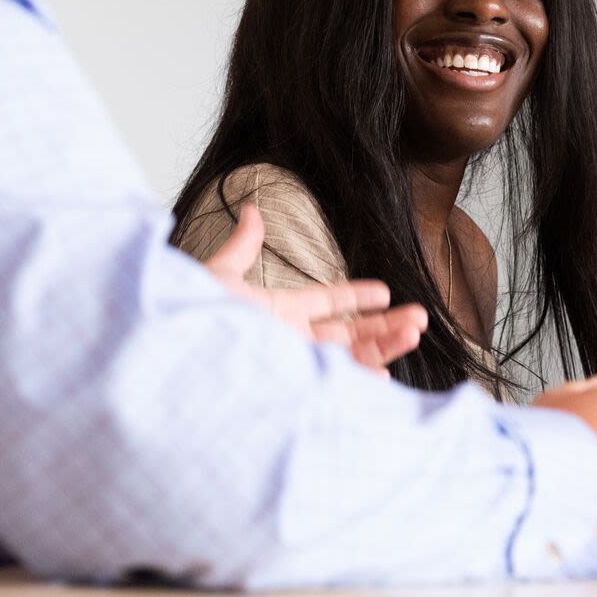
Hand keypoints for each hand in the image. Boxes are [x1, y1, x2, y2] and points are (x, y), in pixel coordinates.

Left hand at [203, 203, 427, 373]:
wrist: (177, 356)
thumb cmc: (191, 317)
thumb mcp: (220, 274)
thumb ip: (243, 246)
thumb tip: (249, 209)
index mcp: (279, 311)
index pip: (327, 302)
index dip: (357, 295)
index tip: (385, 291)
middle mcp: (292, 340)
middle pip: (350, 332)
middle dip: (387, 325)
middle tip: (419, 317)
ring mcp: (296, 365)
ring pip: (351, 357)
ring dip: (385, 346)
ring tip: (414, 332)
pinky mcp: (295, 387)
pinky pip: (336, 386)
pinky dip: (361, 381)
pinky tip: (383, 374)